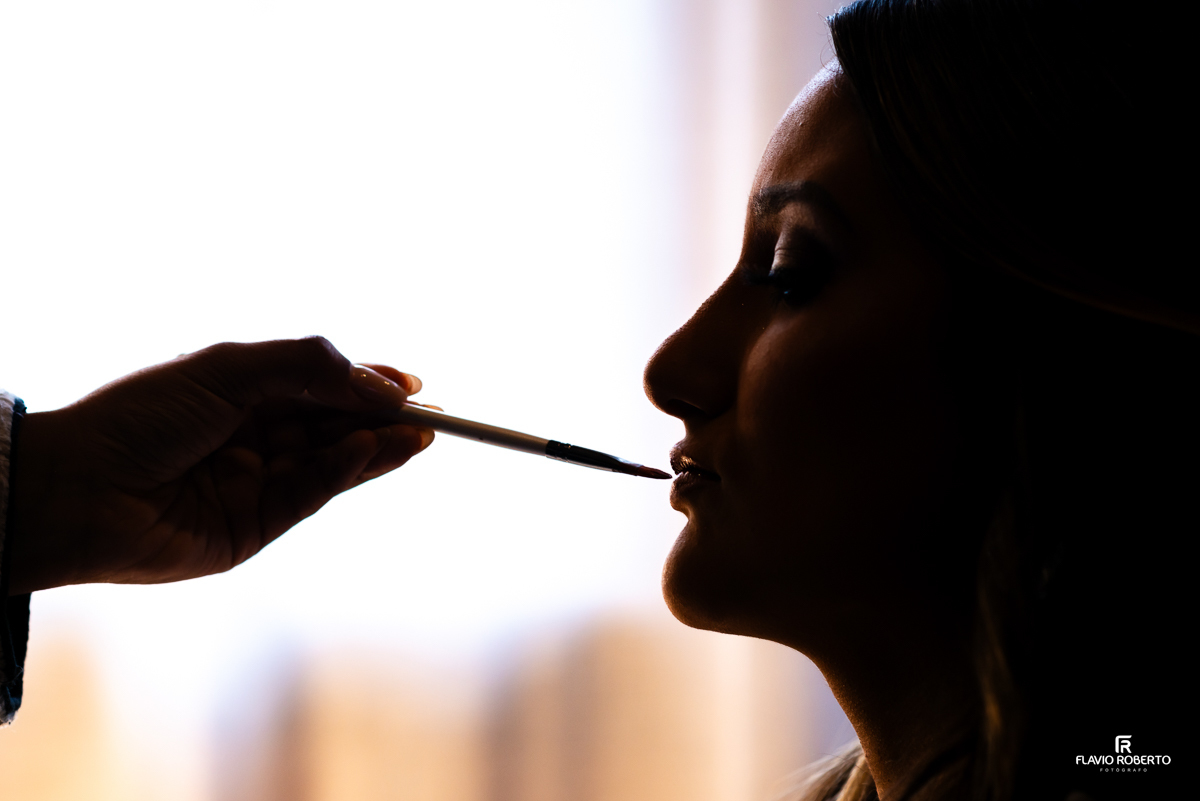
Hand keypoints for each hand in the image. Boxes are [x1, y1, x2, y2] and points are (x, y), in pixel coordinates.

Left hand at [7, 337, 431, 593]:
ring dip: (375, 446)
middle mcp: (251, 435)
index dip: (368, 383)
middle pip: (334, 424)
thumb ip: (308, 367)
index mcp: (240, 391)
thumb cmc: (140, 416)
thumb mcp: (229, 369)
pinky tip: (367, 451)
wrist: (79, 489)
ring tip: (419, 434)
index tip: (413, 382)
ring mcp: (254, 482)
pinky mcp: (254, 526)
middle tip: (429, 414)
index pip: (320, 385)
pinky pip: (310, 493)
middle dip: (382, 417)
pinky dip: (342, 471)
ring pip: (331, 461)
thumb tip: (378, 383)